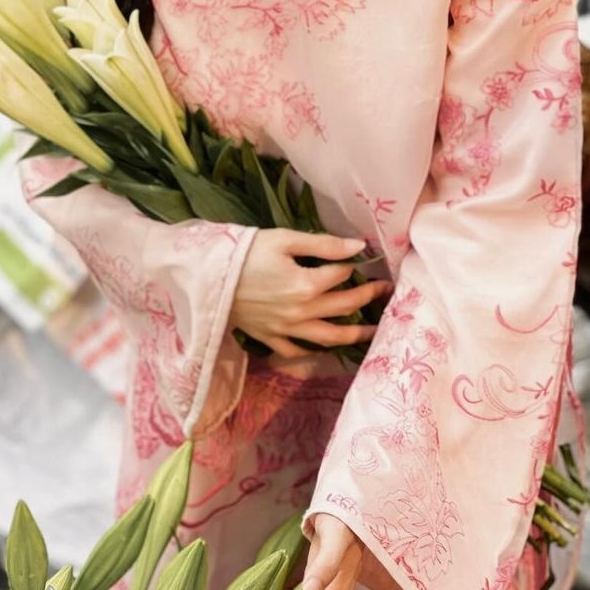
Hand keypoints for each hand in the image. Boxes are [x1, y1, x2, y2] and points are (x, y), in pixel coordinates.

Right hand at [230, 229, 389, 357]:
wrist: (206, 277)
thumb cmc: (245, 252)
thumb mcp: (284, 239)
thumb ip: (323, 244)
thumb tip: (358, 246)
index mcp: (307, 284)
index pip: (342, 274)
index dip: (356, 265)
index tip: (366, 258)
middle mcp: (301, 311)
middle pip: (343, 306)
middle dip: (366, 296)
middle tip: (383, 290)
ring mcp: (286, 329)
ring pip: (329, 337)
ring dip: (354, 335)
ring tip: (372, 332)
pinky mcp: (269, 337)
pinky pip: (295, 350)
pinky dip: (311, 350)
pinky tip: (322, 347)